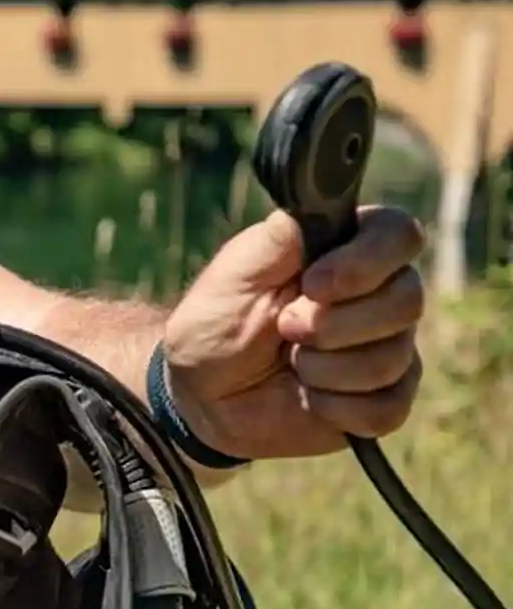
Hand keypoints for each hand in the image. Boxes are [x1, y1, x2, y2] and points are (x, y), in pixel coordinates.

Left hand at [162, 205, 425, 460]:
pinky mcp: (382, 399)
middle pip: (407, 300)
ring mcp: (386, 347)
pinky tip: (308, 398)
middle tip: (285, 329)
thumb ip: (281, 237)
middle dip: (334, 325)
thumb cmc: (215, 322)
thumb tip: (319, 201)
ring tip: (290, 363)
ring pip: (393, 358)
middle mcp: (379, 293)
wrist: (201, 394)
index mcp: (349, 249)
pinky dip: (338, 408)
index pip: (400, 235)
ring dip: (325, 369)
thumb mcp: (235, 273)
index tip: (312, 284)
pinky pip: (387, 407)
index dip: (366, 262)